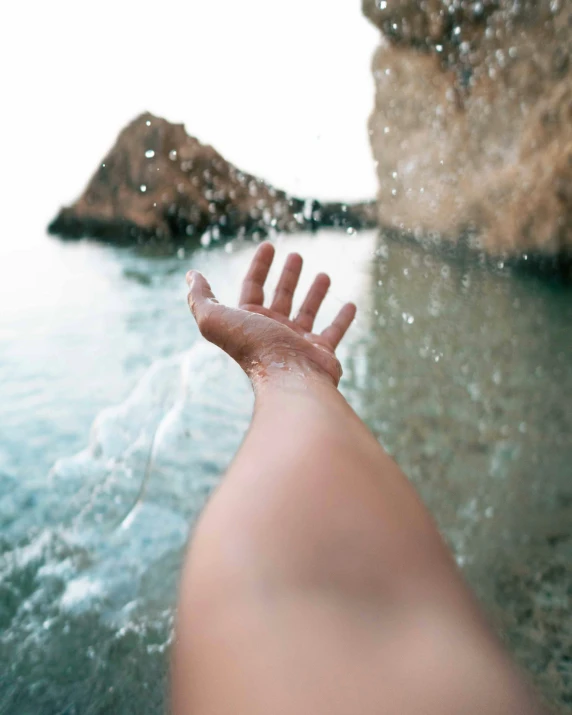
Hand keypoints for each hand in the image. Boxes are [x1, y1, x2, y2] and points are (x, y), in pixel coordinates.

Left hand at [186, 242, 355, 387]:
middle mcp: (273, 331)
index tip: (269, 245)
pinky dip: (343, 319)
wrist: (287, 378)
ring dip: (314, 293)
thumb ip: (201, 298)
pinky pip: (334, 332)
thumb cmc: (253, 347)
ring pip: (307, 312)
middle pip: (280, 297)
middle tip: (297, 255)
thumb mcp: (215, 318)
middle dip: (287, 276)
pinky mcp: (322, 353)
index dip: (259, 266)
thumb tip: (191, 276)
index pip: (253, 287)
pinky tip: (351, 305)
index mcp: (249, 322)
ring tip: (323, 274)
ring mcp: (298, 342)